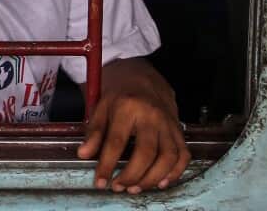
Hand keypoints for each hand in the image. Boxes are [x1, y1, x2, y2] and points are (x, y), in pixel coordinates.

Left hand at [78, 62, 189, 192]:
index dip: (107, 165)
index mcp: (128, 107)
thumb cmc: (121, 94)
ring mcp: (168, 123)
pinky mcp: (179, 129)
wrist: (144, 77)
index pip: (117, 142)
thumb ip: (94, 132)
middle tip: (118, 187)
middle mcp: (152, 116)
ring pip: (168, 157)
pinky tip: (161, 182)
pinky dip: (175, 172)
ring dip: (152, 178)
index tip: (100, 181)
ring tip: (136, 188)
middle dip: (132, 175)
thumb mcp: (101, 106)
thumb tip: (84, 154)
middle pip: (146, 152)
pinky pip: (183, 155)